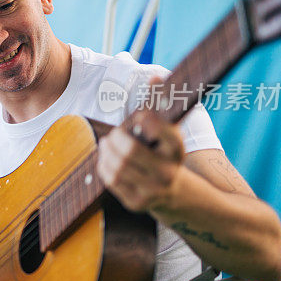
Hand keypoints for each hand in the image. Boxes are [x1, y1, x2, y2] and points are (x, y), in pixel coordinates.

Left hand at [97, 78, 184, 212]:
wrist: (175, 194)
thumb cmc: (163, 153)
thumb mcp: (167, 132)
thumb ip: (160, 104)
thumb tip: (157, 77)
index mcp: (177, 150)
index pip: (164, 132)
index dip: (147, 120)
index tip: (139, 116)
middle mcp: (168, 172)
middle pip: (130, 151)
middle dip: (116, 138)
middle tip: (113, 133)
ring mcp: (152, 191)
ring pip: (118, 167)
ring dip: (106, 152)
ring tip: (107, 144)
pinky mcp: (137, 204)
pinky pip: (111, 181)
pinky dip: (104, 167)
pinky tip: (107, 159)